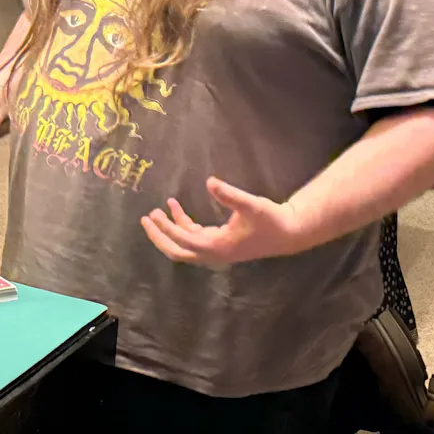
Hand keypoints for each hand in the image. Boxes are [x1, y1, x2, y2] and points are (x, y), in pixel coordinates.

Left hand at [140, 177, 303, 266]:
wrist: (289, 232)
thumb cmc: (272, 219)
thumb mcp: (252, 205)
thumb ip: (230, 194)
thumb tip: (210, 182)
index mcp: (219, 248)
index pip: (184, 241)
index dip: (167, 228)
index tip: (153, 214)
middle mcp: (214, 252)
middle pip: (178, 251)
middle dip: (159, 237)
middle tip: (145, 220)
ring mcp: (216, 249)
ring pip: (184, 244)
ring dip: (168, 229)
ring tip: (156, 211)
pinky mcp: (219, 242)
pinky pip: (193, 236)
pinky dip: (182, 224)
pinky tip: (175, 207)